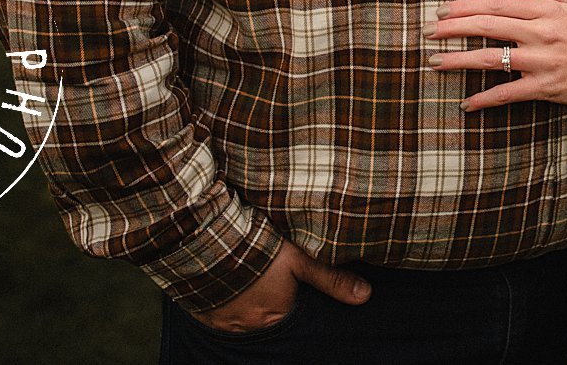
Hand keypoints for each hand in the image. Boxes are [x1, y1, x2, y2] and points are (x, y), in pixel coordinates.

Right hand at [189, 240, 369, 330]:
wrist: (206, 240)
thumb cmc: (257, 248)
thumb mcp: (299, 259)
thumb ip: (331, 278)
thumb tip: (364, 296)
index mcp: (275, 315)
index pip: (290, 316)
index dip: (291, 303)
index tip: (288, 290)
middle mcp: (249, 326)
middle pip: (264, 319)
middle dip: (266, 304)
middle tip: (265, 283)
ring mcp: (223, 322)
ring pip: (239, 316)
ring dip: (242, 302)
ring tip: (246, 280)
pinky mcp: (202, 312)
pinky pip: (215, 313)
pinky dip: (221, 300)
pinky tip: (224, 282)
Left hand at [427, 0, 566, 110]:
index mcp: (544, 12)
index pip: (496, 4)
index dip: (466, 6)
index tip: (443, 9)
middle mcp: (538, 34)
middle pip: (486, 26)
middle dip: (453, 28)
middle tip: (428, 31)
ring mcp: (539, 62)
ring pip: (490, 58)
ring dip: (458, 60)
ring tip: (434, 62)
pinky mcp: (543, 88)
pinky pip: (507, 94)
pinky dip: (484, 99)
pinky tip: (465, 104)